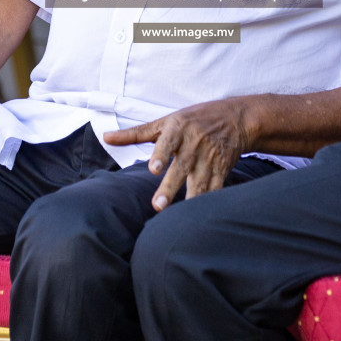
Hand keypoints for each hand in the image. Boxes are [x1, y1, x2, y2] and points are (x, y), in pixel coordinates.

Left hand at [103, 98, 255, 211]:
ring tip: (178, 222)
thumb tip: (105, 137)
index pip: (168, 142)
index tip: (154, 169)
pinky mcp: (223, 169)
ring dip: (189, 200)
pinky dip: (208, 202)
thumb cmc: (193, 119)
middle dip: (170, 186)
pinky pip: (216, 188)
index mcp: (178, 129)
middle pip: (181, 167)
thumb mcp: (165, 122)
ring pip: (199, 182)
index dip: (162, 155)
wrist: (235, 118)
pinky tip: (199, 218)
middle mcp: (194, 143)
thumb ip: (135, 133)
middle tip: (158, 206)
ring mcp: (210, 158)